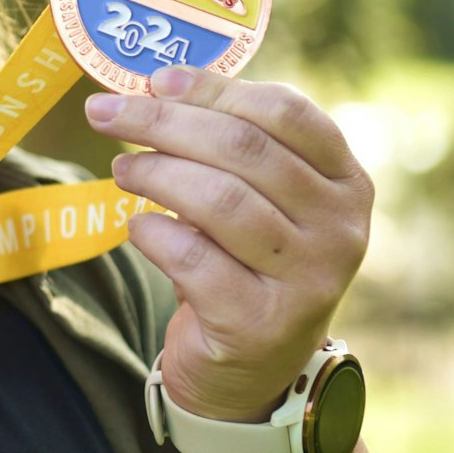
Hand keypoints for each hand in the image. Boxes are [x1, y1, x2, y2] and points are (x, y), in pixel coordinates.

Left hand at [88, 67, 373, 420]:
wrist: (249, 371)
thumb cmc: (246, 263)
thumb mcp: (259, 199)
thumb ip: (228, 144)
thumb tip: (156, 86)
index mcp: (347, 182)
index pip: (285, 112)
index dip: (214, 88)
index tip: (156, 81)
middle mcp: (340, 229)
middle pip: (244, 149)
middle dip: (163, 123)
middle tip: (106, 114)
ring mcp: (309, 280)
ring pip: (220, 200)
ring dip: (155, 174)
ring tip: (121, 170)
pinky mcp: (261, 323)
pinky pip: (193, 258)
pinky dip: (154, 233)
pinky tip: (139, 228)